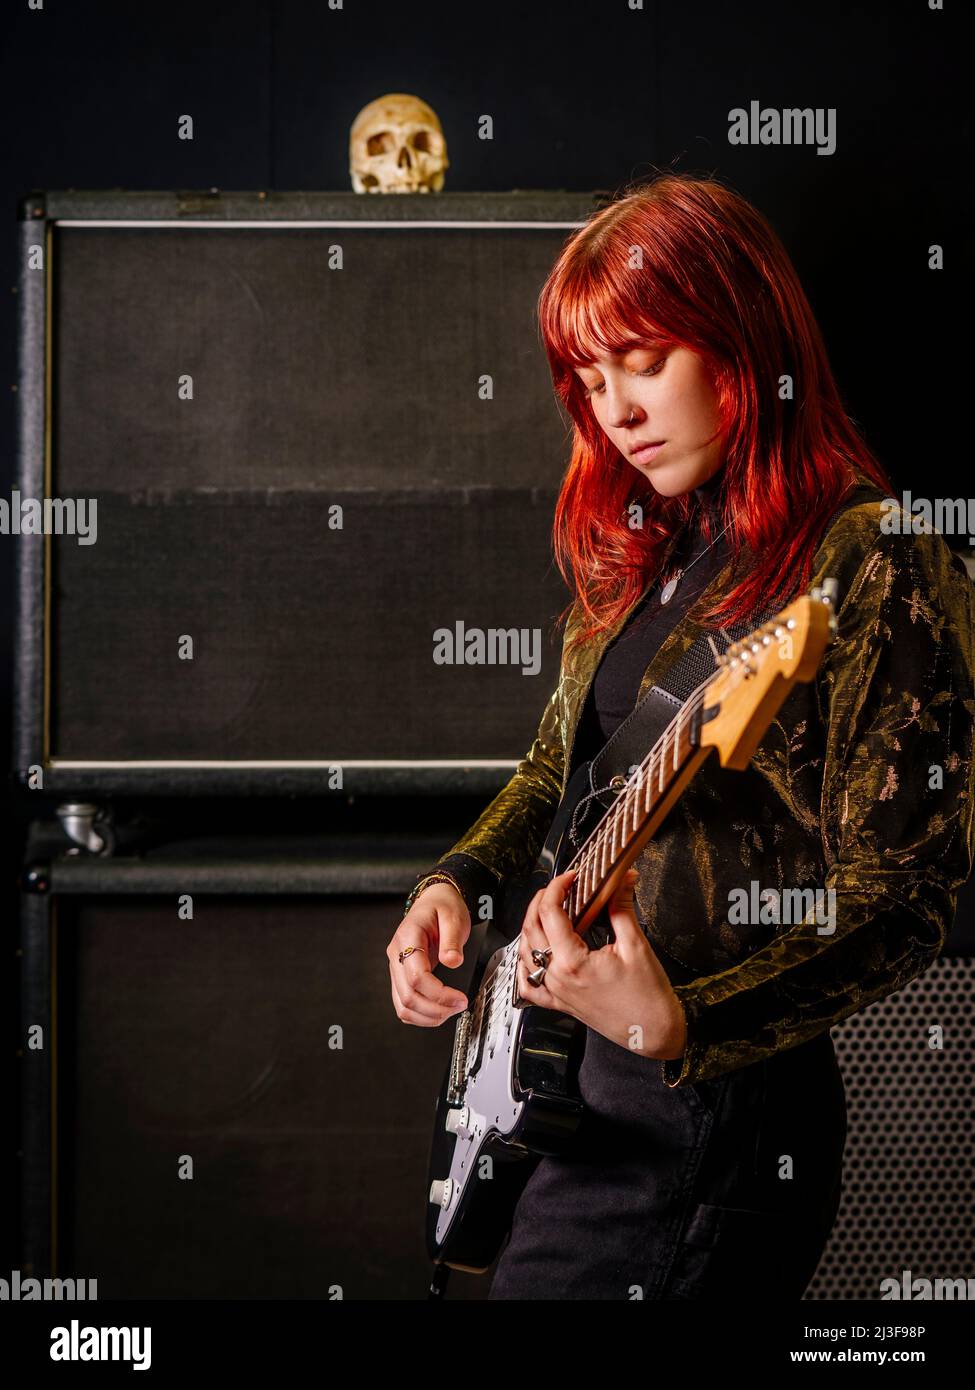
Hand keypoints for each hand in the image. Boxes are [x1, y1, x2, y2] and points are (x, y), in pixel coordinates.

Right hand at [386, 882, 470, 1026]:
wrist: (434, 901)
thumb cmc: (442, 907)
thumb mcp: (454, 916)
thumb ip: (452, 940)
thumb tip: (452, 962)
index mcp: (408, 937)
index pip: (416, 976)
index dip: (438, 994)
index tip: (459, 998)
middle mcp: (397, 954)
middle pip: (408, 996)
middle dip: (436, 1009)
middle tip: (459, 1007)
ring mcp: (397, 966)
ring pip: (403, 1005)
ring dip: (427, 1016)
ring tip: (450, 1012)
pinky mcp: (401, 976)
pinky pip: (404, 1003)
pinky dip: (420, 1015)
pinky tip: (437, 1012)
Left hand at [515, 866, 686, 1060]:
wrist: (654, 1032)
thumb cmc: (648, 998)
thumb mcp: (636, 945)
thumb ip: (622, 908)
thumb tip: (622, 881)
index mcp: (573, 962)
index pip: (551, 913)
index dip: (557, 887)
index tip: (570, 877)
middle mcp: (558, 978)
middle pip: (532, 929)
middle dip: (541, 901)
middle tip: (559, 887)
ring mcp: (556, 993)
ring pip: (525, 954)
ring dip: (531, 927)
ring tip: (547, 911)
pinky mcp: (560, 1004)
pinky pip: (529, 987)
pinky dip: (525, 967)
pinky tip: (532, 955)